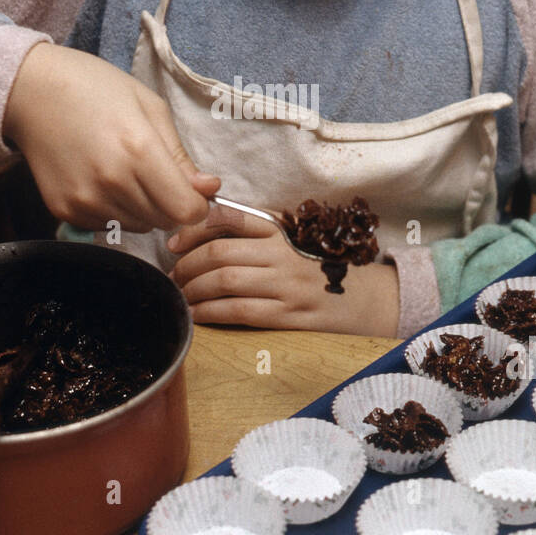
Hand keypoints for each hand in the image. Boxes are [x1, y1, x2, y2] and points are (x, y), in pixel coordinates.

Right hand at [2, 43, 220, 231]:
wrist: (32, 92)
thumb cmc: (96, 89)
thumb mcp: (150, 108)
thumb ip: (180, 155)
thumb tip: (208, 188)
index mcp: (139, 151)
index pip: (186, 210)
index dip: (198, 204)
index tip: (194, 189)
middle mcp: (112, 182)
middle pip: (164, 221)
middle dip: (172, 203)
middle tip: (157, 173)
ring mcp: (85, 200)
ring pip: (138, 226)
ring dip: (144, 208)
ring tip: (126, 171)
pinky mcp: (65, 210)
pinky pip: (108, 225)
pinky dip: (115, 210)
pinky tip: (102, 179)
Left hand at [167, 202, 399, 334]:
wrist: (363, 301)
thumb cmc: (315, 271)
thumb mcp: (289, 243)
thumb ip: (252, 235)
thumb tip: (198, 235)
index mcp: (280, 231)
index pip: (230, 217)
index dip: (194, 228)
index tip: (173, 242)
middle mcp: (283, 254)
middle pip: (220, 253)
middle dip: (186, 266)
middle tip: (173, 277)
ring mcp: (287, 285)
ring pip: (224, 282)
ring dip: (193, 291)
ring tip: (182, 297)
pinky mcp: (289, 316)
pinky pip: (239, 311)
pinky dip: (210, 313)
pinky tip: (197, 317)